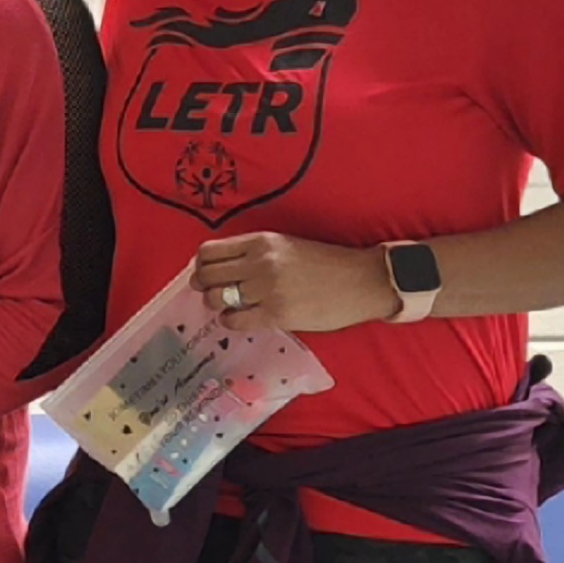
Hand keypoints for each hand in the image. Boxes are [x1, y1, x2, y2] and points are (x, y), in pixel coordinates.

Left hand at [191, 233, 396, 334]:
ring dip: (216, 304)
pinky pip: (234, 320)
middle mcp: (260, 262)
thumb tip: (221, 268)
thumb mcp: (287, 246)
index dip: (202, 265)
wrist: (361, 281)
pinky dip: (230, 321)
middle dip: (203, 285)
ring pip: (216, 297)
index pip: (209, 251)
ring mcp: (267, 289)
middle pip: (207, 274)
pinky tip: (240, 319)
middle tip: (212, 292)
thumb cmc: (327, 263)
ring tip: (228, 306)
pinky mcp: (276, 314)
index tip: (208, 273)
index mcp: (262, 241)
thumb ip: (255, 253)